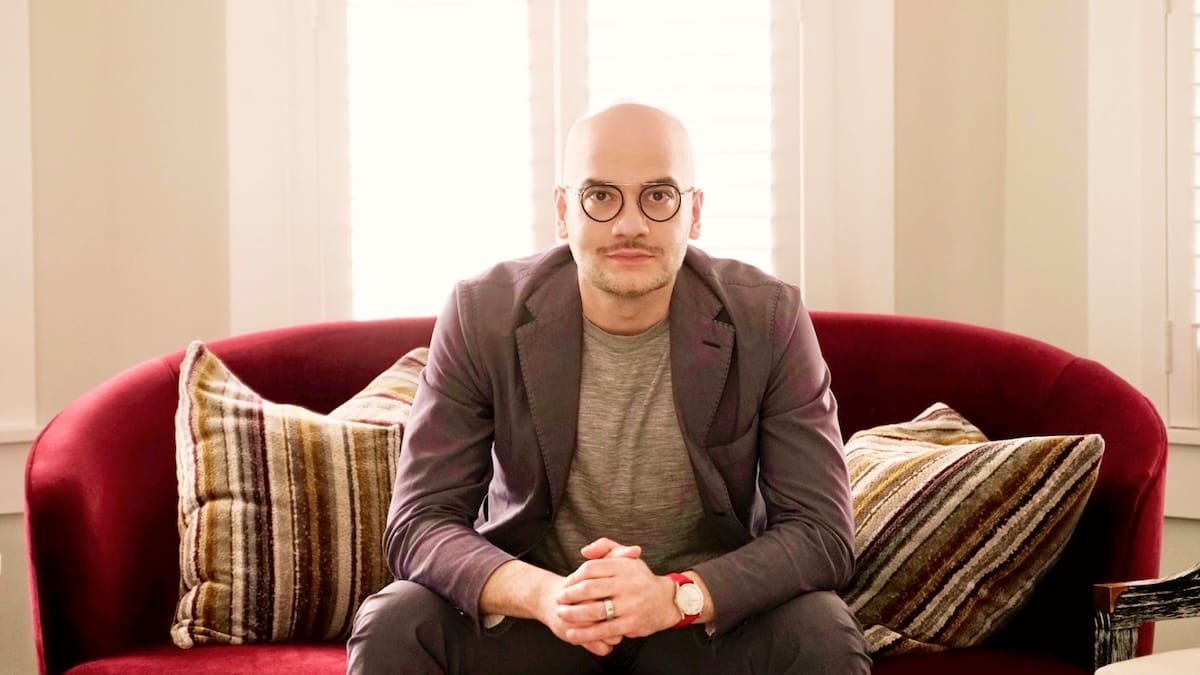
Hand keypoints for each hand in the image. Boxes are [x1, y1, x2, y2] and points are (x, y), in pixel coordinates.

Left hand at [554, 538, 678, 646]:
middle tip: (558, 599)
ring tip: (561, 614)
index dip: (574, 576)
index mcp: (624, 566)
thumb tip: (584, 551)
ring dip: (573, 613)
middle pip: (590, 588)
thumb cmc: (639, 579)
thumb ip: (605, 547)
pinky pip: (604, 630)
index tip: (565, 583)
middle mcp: (627, 584)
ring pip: (595, 610)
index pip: (591, 568)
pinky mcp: (631, 624)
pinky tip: (572, 634)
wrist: (666, 601)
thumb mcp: (626, 557)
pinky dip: (586, 633)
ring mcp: (630, 605)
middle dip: (569, 595)